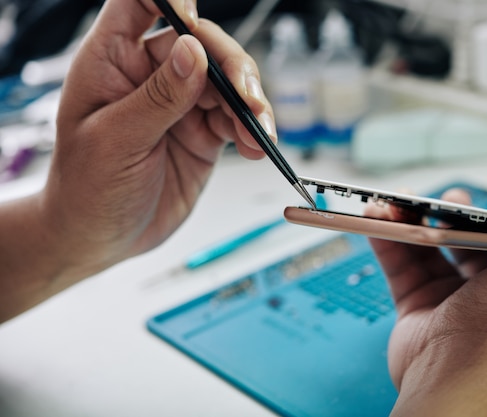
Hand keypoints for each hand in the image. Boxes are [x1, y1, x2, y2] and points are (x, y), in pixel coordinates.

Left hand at [43, 0, 275, 275]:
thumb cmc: (87, 190)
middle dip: (231, 66)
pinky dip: (252, 130)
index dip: (171, 0)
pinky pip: (236, 119)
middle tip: (247, 99)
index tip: (193, 22)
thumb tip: (194, 52)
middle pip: (201, 42)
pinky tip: (255, 147)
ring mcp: (180, 105)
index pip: (139, 3)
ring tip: (258, 131)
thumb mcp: (116, 142)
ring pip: (227, 82)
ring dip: (250, 103)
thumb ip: (157, 98)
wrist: (101, 238)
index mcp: (113, 62)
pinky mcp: (203, 133)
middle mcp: (150, 76)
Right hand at [365, 190, 486, 415]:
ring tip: (406, 201)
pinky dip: (387, 238)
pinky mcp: (416, 308)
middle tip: (452, 199)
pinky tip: (379, 217)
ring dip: (416, 219)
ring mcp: (451, 301)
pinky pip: (398, 266)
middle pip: (473, 241)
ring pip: (431, 250)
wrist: (466, 361)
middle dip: (460, 213)